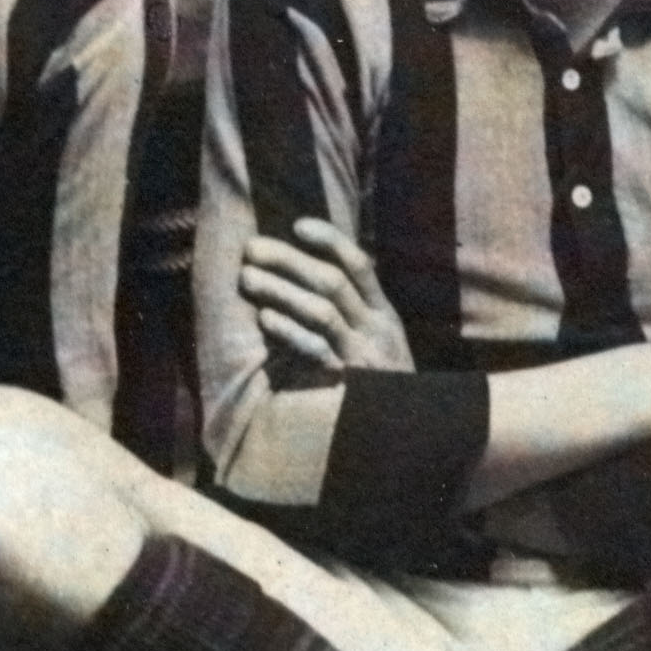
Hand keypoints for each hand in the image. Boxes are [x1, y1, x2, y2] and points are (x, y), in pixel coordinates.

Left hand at [238, 215, 413, 379]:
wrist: (403, 426)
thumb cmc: (378, 376)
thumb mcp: (378, 337)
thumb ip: (354, 308)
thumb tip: (308, 268)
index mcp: (383, 312)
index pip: (359, 265)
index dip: (330, 240)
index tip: (297, 224)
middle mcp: (376, 328)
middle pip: (332, 282)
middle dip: (289, 260)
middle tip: (252, 248)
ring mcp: (361, 354)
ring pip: (321, 311)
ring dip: (280, 290)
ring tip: (247, 277)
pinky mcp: (345, 380)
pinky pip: (315, 350)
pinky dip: (288, 331)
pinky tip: (265, 317)